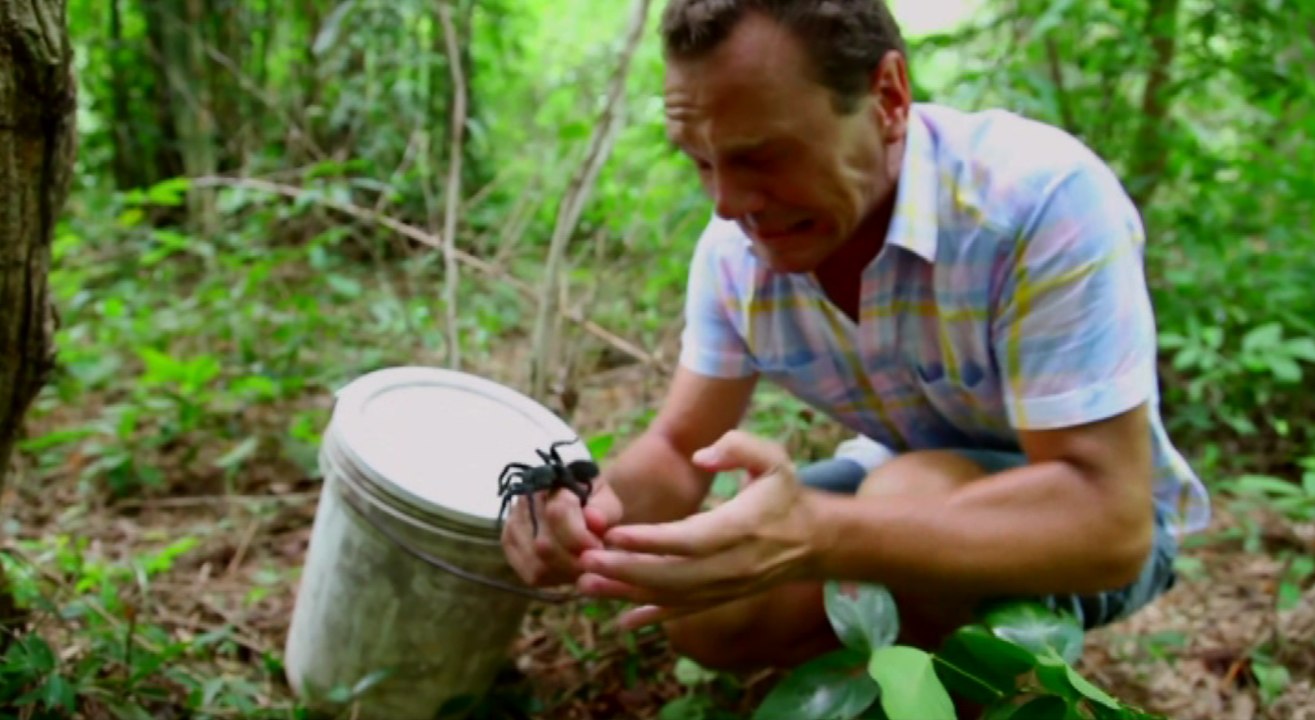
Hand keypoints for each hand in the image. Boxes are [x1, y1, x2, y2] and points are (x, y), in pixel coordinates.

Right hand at [502, 476, 623, 587]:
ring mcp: (513, 523)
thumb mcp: (607, 499)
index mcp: (552, 482)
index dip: (579, 537)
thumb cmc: (594, 501)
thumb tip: (594, 521)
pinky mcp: (509, 544)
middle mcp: (525, 501)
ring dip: (565, 573)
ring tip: (583, 567)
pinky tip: (567, 571)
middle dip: (574, 561)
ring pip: (537, 564)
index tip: (598, 547)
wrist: (579, 502)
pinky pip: (530, 574)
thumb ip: (604, 509)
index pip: (558, 513)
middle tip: (593, 562)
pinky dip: (553, 579)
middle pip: (544, 545)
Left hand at [577, 430, 831, 628]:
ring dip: (627, 593)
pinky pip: (682, 612)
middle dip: (625, 570)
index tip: (614, 535)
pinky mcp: (721, 597)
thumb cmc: (784, 493)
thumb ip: (737, 446)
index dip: (650, 540)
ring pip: (671, 597)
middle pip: (672, 575)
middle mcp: (732, 565)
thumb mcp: (772, 457)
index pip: (688, 540)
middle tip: (585, 561)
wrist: (814, 540)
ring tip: (586, 584)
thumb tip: (700, 456)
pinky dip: (650, 617)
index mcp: (741, 528)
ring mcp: (726, 587)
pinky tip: (620, 622)